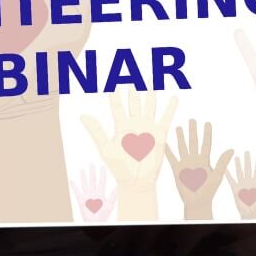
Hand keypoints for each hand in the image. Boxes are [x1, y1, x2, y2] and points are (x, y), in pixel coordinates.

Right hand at [69, 163, 116, 221]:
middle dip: (92, 172)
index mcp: (101, 194)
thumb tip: (115, 187)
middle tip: (91, 164)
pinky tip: (72, 181)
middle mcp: (93, 193)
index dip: (102, 174)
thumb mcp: (109, 205)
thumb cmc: (103, 215)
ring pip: (85, 184)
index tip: (102, 167)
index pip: (101, 182)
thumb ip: (112, 196)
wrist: (95, 222)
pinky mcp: (81, 201)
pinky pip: (77, 192)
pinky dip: (74, 186)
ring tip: (82, 169)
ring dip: (83, 177)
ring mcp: (87, 196)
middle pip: (92, 180)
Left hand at [81, 91, 177, 220]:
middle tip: (132, 76)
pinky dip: (170, 108)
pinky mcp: (159, 135)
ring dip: (150, 94)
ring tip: (150, 81)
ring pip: (149, 107)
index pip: (117, 106)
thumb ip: (96, 130)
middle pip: (133, 103)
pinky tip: (173, 98)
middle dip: (133, 90)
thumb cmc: (118, 166)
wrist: (135, 180)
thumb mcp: (105, 147)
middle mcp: (134, 124)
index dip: (115, 95)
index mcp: (120, 126)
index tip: (113, 82)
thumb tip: (83, 115)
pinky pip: (166, 119)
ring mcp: (147, 128)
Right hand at [165, 119, 233, 220]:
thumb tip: (231, 149)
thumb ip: (222, 162)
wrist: (197, 201)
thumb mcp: (217, 175)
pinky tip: (165, 143)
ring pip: (182, 147)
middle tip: (192, 120)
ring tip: (179, 127)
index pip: (206, 143)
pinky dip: (168, 151)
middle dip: (193, 131)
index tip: (207, 123)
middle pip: (193, 142)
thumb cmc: (209, 190)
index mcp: (205, 160)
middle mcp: (195, 160)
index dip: (207, 133)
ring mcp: (185, 164)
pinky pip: (171, 158)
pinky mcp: (177, 169)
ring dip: (180, 137)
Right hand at [226, 151, 255, 219]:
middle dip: (247, 160)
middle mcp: (249, 182)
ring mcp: (241, 185)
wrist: (250, 213)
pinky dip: (228, 174)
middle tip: (246, 151)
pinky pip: (231, 180)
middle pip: (248, 168)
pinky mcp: (235, 189)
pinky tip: (225, 169)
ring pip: (239, 172)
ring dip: (238, 165)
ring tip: (236, 157)